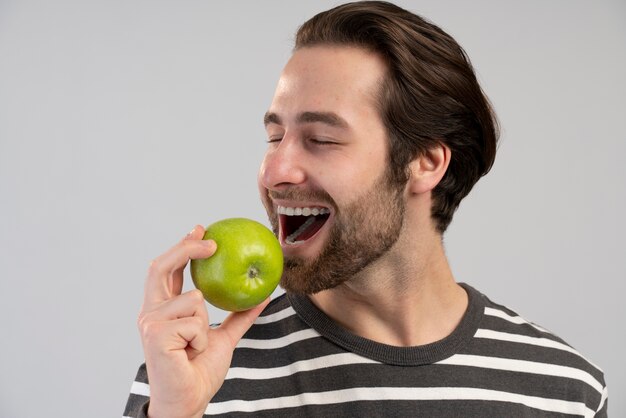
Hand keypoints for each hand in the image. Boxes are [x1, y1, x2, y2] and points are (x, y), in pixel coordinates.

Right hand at [137, 225, 268, 417]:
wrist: (189, 400)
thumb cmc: (199, 370)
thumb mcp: (224, 337)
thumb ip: (239, 315)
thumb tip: (264, 295)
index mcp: (163, 309)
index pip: (169, 270)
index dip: (182, 246)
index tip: (200, 228)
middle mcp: (151, 312)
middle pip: (162, 266)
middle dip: (186, 248)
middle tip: (213, 242)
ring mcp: (150, 322)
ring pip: (194, 299)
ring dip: (205, 324)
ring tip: (195, 347)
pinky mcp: (155, 334)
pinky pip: (195, 321)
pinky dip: (202, 338)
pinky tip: (190, 354)